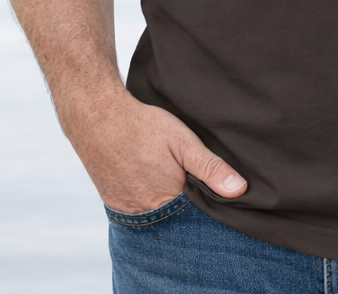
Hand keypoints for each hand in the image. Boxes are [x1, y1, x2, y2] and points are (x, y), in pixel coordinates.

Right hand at [62, 86, 247, 214]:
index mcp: (168, 201)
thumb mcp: (183, 141)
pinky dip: (147, 202)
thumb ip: (210, 167)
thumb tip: (240, 190)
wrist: (97, 117)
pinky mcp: (113, 202)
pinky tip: (151, 186)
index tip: (215, 200)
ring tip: (170, 184)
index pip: (195, 218)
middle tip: (189, 185)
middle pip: (175, 220)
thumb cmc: (143, 127)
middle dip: (187, 209)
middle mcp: (146, 213)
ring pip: (155, 217)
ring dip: (166, 207)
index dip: (206, 207)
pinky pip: (136, 211)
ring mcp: (127, 210)